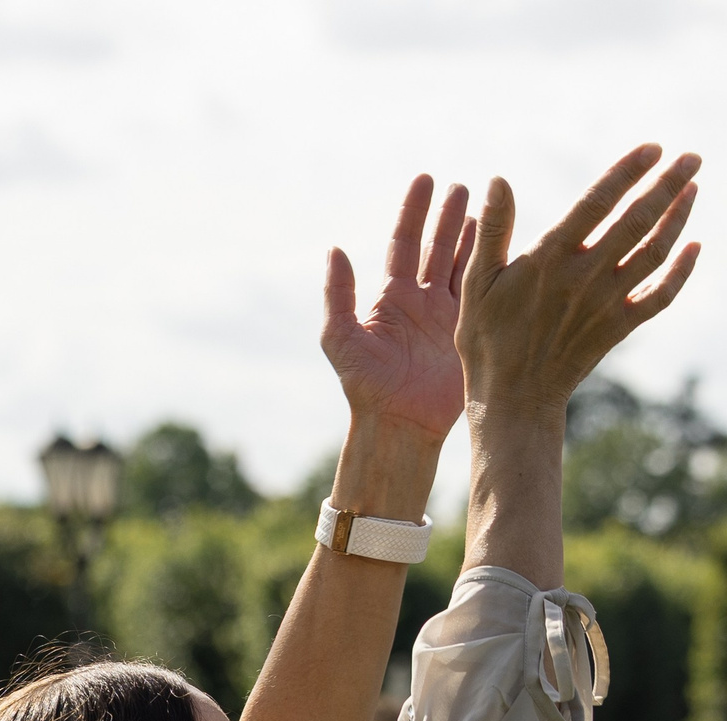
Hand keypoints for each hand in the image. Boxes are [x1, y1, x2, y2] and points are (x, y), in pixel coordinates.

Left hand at [322, 175, 475, 439]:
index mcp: (391, 298)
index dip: (414, 211)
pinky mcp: (472, 329)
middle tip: (462, 185)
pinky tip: (507, 242)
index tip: (425, 179)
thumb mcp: (341, 339)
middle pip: (438, 247)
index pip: (404, 243)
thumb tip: (334, 249)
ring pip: (465, 263)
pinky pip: (486, 291)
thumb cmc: (364, 385)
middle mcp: (421, 300)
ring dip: (475, 234)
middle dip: (449, 216)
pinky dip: (495, 265)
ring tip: (488, 204)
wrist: (398, 421)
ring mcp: (449, 314)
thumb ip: (338, 295)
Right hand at [459, 145, 701, 422]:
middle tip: (692, 156)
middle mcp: (584, 277)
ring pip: (654, 250)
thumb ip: (493, 230)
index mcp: (547, 261)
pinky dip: (682, 270)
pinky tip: (695, 246)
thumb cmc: (487, 338)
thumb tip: (499, 181)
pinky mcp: (620, 326)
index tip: (651, 148)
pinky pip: (660, 295)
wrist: (512, 397)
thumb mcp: (476, 283)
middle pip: (637, 220)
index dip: (626, 172)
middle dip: (667, 184)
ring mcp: (607, 302)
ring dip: (678, 217)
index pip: (595, 204)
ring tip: (694, 187)